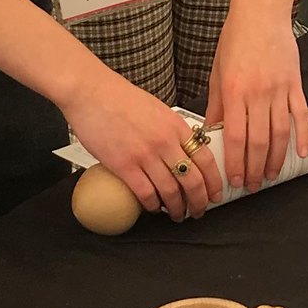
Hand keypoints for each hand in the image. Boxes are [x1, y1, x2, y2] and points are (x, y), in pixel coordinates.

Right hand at [62, 69, 221, 220]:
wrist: (91, 92)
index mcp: (177, 126)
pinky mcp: (124, 165)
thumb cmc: (121, 98)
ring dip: (177, 209)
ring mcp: (145, 155)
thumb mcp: (159, 110)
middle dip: (200, 202)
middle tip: (199, 211)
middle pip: (193, 180)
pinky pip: (145, 193)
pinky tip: (153, 208)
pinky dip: (152, 205)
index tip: (215, 193)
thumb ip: (172, 130)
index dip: (214, 181)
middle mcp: (165, 142)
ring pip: (171, 191)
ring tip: (177, 215)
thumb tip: (183, 148)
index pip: (206, 159)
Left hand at [207, 0, 307, 191]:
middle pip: (258, 141)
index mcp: (234, 91)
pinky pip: (299, 115)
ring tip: (270, 175)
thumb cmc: (236, 40)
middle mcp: (257, 93)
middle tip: (251, 185)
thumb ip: (217, 105)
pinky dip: (301, 136)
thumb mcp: (218, 73)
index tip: (233, 180)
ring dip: (275, 158)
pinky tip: (299, 154)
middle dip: (254, 168)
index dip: (234, 163)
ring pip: (279, 133)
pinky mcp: (294, 83)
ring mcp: (279, 89)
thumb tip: (211, 133)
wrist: (261, 13)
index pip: (234, 137)